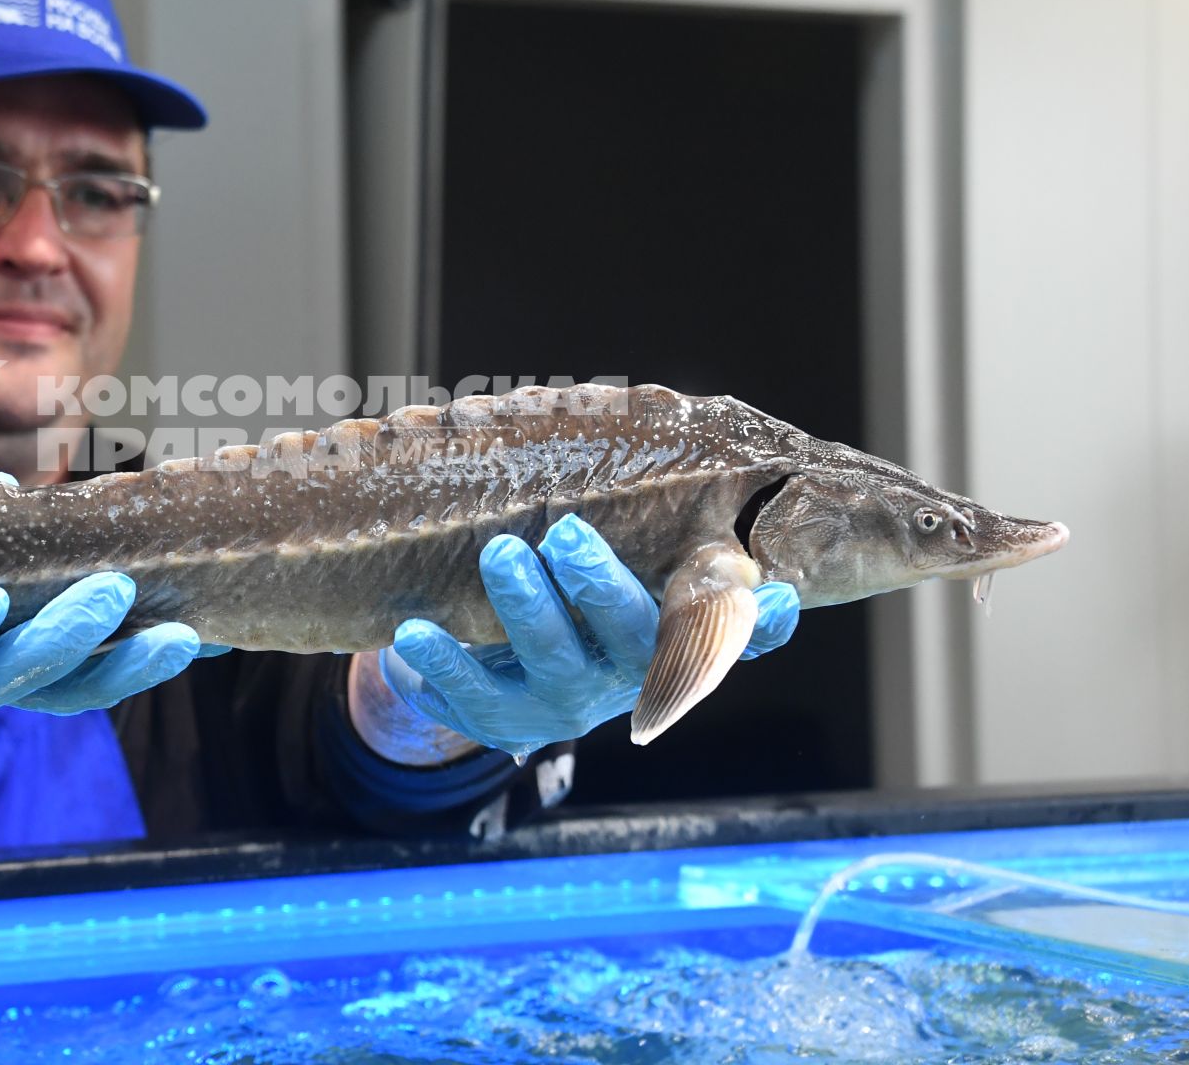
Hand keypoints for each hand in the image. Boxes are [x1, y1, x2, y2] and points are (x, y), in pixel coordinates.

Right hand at [0, 572, 216, 713]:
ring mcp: (17, 680)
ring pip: (69, 688)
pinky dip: (152, 660)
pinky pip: (110, 678)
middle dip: (61, 636)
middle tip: (112, 591)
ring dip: (124, 662)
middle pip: (7, 676)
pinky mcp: (68, 676)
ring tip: (176, 635)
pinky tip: (201, 639)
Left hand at [380, 514, 799, 756]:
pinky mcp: (504, 719)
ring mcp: (565, 700)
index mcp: (669, 632)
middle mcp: (625, 673)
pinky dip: (440, 666)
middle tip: (565, 531)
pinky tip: (411, 633)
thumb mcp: (630, 564)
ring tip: (496, 554)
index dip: (758, 623)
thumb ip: (667, 534)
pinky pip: (471, 701)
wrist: (509, 675)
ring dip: (523, 606)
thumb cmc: (584, 597)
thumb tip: (713, 469)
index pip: (725, 631)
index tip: (777, 596)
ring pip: (550, 661)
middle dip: (598, 583)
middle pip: (626, 636)